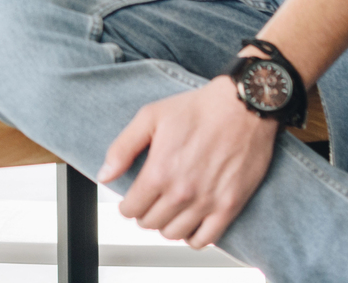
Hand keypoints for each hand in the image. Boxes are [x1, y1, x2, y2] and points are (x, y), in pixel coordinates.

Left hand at [98, 76, 276, 249]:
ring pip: (175, 234)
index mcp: (159, 172)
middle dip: (145, 214)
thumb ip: (122, 148)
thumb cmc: (198, 109)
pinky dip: (193, 237)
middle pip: (151, 223)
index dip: (127, 206)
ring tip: (169, 211)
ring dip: (167, 226)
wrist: (242, 107)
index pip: (131, 209)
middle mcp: (181, 193)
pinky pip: (205, 239)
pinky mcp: (229, 206)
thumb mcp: (150, 118)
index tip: (131, 201)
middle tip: (150, 202)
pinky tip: (190, 223)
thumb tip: (105, 175)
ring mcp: (207, 202)